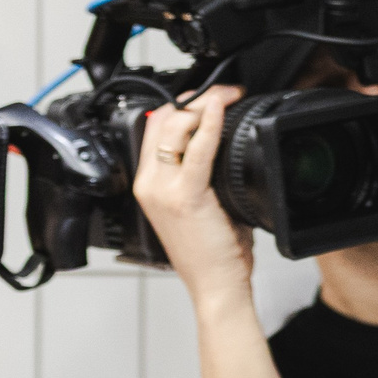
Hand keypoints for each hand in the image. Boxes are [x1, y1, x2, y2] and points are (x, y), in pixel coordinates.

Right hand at [134, 86, 255, 302]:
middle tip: (223, 90)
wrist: (214, 286)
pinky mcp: (186, 196)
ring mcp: (164, 189)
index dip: (180, 105)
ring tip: (227, 96)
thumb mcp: (203, 208)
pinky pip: (197, 150)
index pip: (154, 129)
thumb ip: (204, 179)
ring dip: (201, 105)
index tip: (208, 96)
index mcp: (149, 184)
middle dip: (192, 97)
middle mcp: (150, 184)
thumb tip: (224, 153)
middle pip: (161, 121)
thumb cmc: (212, 253)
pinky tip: (220, 108)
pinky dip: (209, 124)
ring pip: (174, 128)